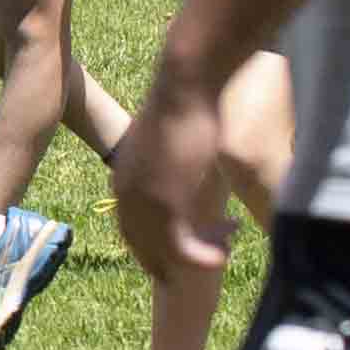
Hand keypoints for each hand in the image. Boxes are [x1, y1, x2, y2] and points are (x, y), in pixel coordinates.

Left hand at [114, 49, 237, 279]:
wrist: (183, 90)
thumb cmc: (182, 107)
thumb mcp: (166, 143)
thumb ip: (166, 165)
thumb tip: (182, 168)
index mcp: (123, 181)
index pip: (131, 230)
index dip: (157, 246)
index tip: (184, 246)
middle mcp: (126, 197)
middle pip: (146, 247)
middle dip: (177, 258)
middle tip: (209, 255)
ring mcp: (144, 204)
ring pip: (168, 252)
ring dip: (199, 256)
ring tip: (225, 247)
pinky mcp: (167, 206)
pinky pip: (183, 249)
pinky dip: (204, 256)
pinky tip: (225, 250)